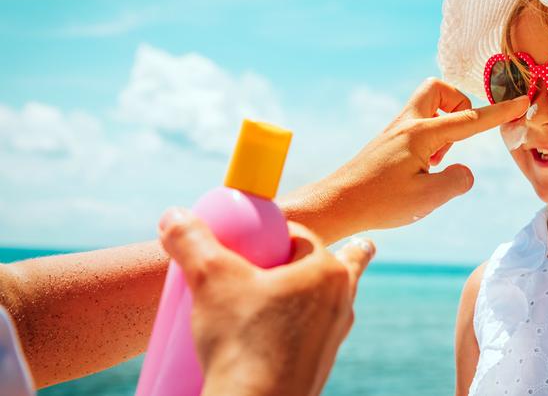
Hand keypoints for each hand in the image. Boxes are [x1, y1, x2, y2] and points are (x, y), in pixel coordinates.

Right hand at [158, 208, 375, 395]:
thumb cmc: (241, 341)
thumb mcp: (209, 279)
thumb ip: (191, 241)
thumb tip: (173, 216)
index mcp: (327, 273)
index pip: (300, 235)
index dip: (273, 232)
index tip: (251, 239)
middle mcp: (340, 303)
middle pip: (326, 266)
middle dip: (322, 256)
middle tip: (317, 251)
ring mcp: (333, 337)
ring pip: (324, 302)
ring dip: (313, 292)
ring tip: (312, 287)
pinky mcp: (318, 366)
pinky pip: (313, 334)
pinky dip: (302, 327)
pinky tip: (285, 333)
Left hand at [278, 78, 528, 243]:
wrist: (337, 203)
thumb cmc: (380, 202)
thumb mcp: (428, 198)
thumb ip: (458, 181)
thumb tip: (465, 170)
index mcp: (421, 133)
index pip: (470, 119)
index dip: (500, 112)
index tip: (522, 101)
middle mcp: (407, 124)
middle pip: (439, 89)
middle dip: (459, 105)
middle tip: (458, 138)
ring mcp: (395, 131)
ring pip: (428, 106)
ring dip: (444, 126)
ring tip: (436, 163)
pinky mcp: (388, 141)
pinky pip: (418, 124)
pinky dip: (430, 139)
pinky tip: (421, 169)